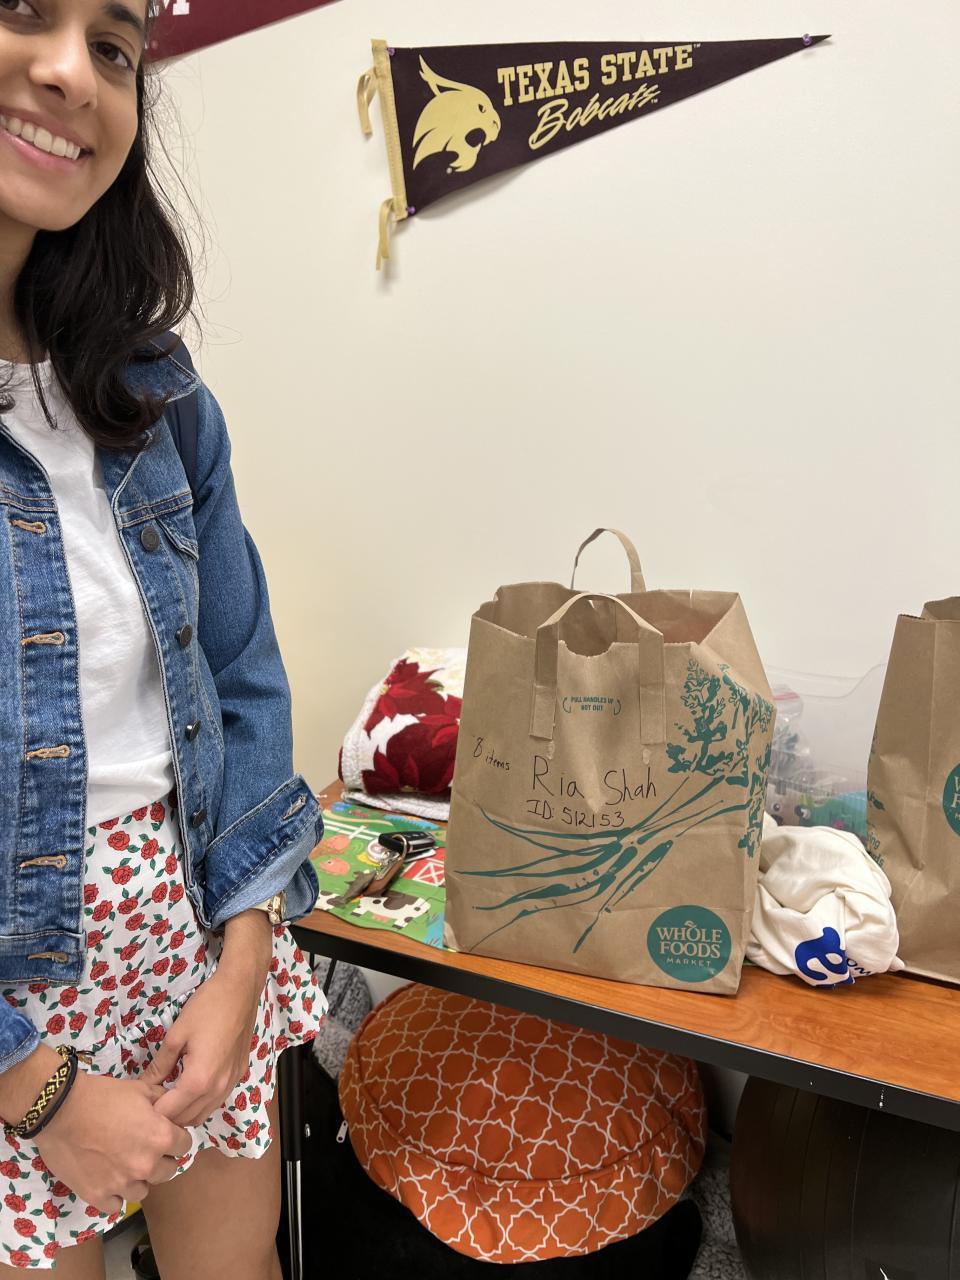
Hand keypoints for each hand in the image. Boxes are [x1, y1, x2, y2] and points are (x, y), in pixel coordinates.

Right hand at [34, 1073, 190, 1214]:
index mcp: (160, 1137)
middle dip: (162, 1160)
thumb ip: (163, 1101)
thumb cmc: (103, 1096)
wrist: (61, 1110)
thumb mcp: (141, 1089)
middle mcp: (146, 1165)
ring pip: (143, 1191)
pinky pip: (116, 1205)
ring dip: (138, 1179)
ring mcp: (121, 1184)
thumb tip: (174, 1110)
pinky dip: (114, 1195)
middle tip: (146, 1149)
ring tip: (124, 1165)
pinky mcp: (97, 1195)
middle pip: (168, 1171)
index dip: (177, 1138)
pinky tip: (108, 1180)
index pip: (185, 1145)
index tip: (167, 1134)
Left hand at [143, 913, 271, 1126]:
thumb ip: (160, 1065)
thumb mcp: (176, 1035)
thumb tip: (144, 1084)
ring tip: (169, 1095)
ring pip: (204, 1114)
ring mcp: (231, 1083)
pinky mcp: (239, 1075)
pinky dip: (201, 1103)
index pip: (169, 1112)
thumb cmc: (206, 1008)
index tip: (139, 1104)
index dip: (151, 1112)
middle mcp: (217, 1089)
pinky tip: (191, 1086)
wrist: (240, 990)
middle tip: (152, 1100)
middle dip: (168, 1116)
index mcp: (198, 1080)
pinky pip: (217, 1101)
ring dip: (186, 1112)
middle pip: (187, 1119)